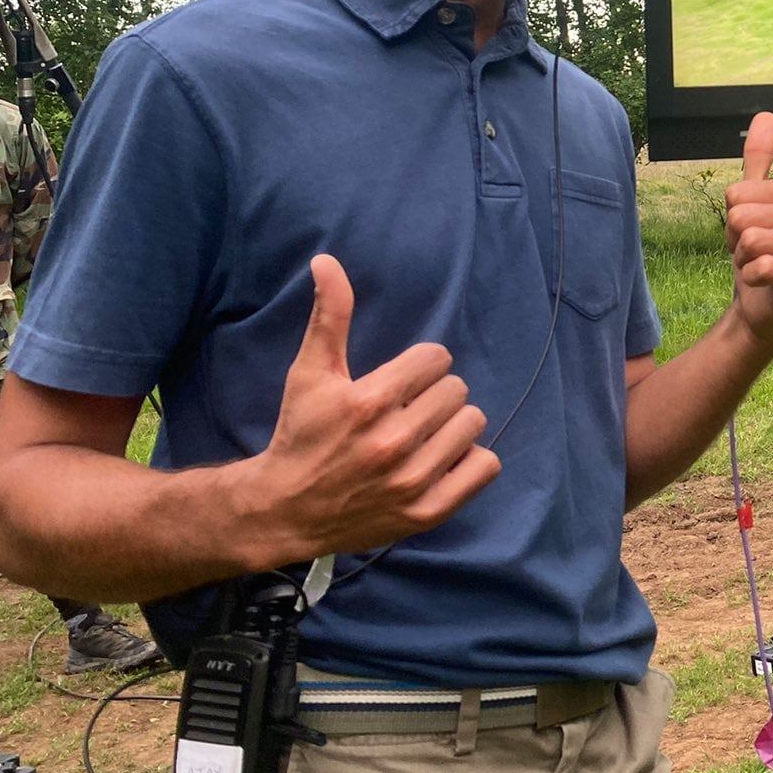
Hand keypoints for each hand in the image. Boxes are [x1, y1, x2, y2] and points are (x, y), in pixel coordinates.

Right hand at [244, 255, 498, 559]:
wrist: (286, 511)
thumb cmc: (301, 434)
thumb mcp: (309, 373)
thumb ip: (329, 316)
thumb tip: (327, 260)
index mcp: (368, 402)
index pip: (436, 358)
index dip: (419, 366)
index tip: (399, 383)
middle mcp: (393, 443)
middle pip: (457, 390)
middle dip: (435, 395)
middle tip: (408, 410)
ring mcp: (413, 481)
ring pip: (473, 424)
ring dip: (453, 425)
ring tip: (424, 435)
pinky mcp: (428, 512)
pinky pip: (485, 466)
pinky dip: (470, 461)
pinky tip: (441, 460)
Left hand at [724, 112, 772, 352]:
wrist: (763, 303)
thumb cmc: (758, 250)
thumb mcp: (750, 202)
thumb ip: (759, 159)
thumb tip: (768, 116)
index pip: (738, 192)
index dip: (732, 214)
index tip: (747, 229)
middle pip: (742, 216)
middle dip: (736, 238)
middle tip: (750, 250)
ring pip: (752, 240)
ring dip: (743, 259)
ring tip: (756, 264)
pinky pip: (763, 267)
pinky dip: (751, 276)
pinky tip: (762, 281)